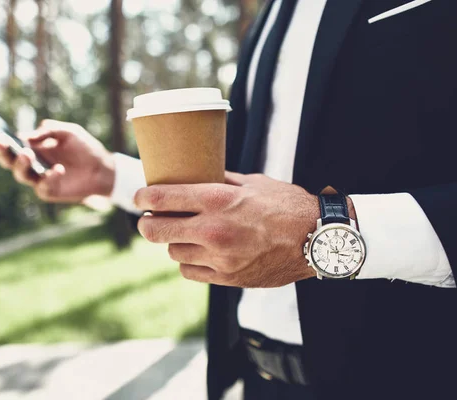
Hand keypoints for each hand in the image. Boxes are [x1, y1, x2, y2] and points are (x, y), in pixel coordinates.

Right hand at [0, 119, 114, 202]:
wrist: (103, 168)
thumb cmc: (84, 147)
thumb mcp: (69, 131)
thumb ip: (50, 130)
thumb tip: (27, 136)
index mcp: (31, 147)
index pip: (8, 142)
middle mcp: (31, 163)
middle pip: (7, 160)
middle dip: (1, 150)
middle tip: (1, 140)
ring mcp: (38, 178)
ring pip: (20, 174)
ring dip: (21, 163)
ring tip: (27, 153)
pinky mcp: (49, 191)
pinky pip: (43, 186)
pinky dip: (49, 177)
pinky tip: (59, 169)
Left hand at [134, 172, 319, 287]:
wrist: (316, 239)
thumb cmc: (286, 204)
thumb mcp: (252, 183)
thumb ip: (220, 181)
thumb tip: (194, 175)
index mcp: (218, 199)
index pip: (163, 198)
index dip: (143, 197)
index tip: (140, 198)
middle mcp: (213, 230)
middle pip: (156, 231)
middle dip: (147, 223)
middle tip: (151, 219)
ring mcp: (219, 257)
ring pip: (172, 252)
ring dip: (173, 242)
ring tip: (183, 234)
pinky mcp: (227, 277)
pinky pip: (190, 271)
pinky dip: (189, 261)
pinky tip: (197, 252)